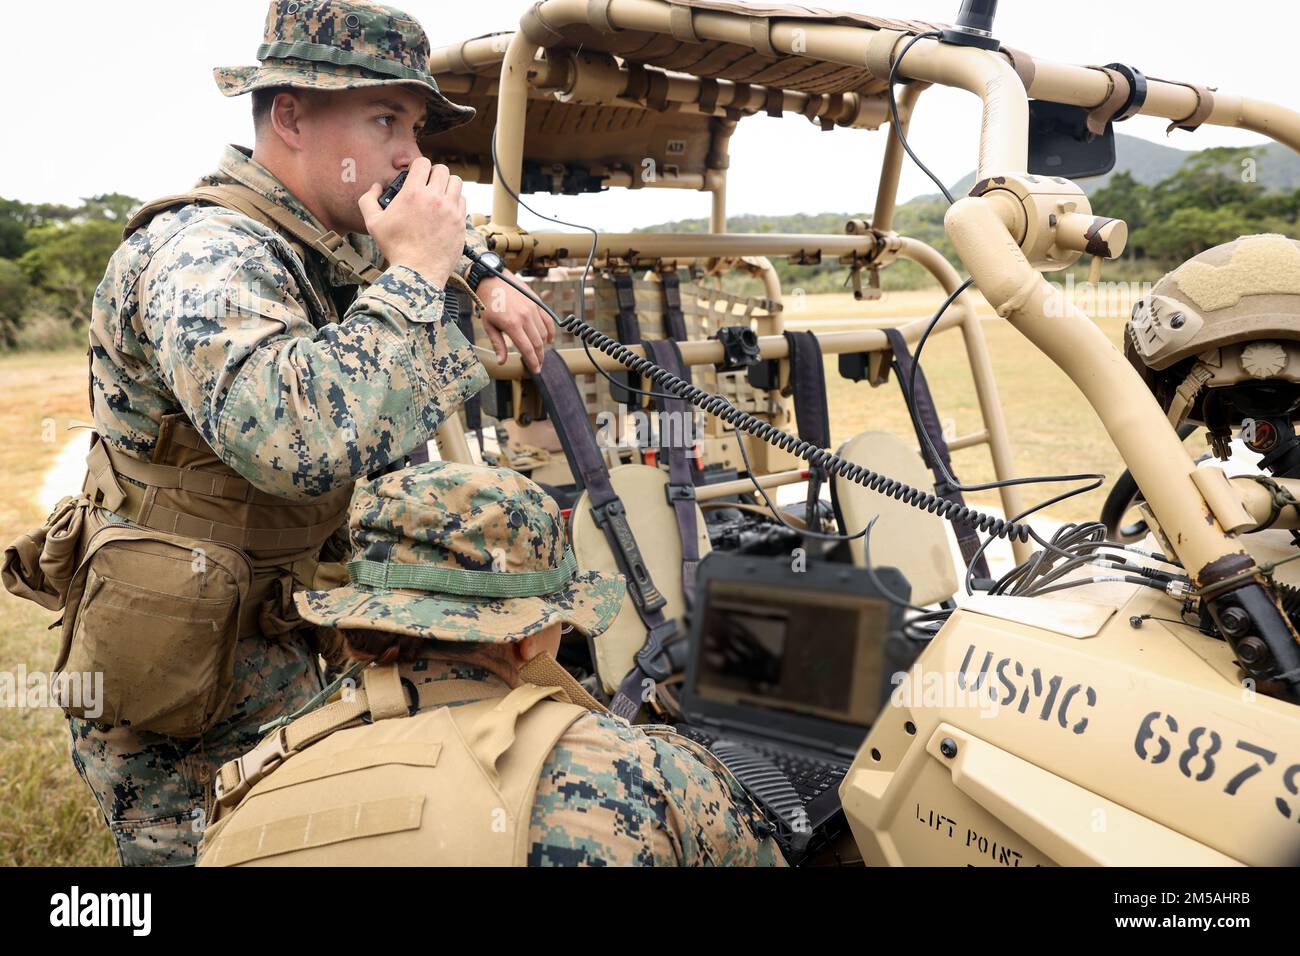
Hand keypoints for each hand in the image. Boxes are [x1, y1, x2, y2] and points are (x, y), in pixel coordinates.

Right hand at [359, 158, 464, 287]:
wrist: (418, 271)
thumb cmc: (395, 248)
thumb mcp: (373, 223)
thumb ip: (368, 200)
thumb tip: (376, 187)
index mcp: (413, 194)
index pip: (422, 163)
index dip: (418, 166)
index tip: (415, 173)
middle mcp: (435, 198)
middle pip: (442, 170)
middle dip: (433, 173)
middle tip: (428, 183)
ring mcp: (451, 210)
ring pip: (456, 183)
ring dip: (447, 184)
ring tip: (439, 193)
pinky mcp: (461, 222)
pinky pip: (463, 201)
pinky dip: (455, 200)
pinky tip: (446, 208)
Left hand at [477, 273, 554, 373]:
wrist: (492, 279)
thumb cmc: (488, 303)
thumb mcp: (489, 325)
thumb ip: (498, 344)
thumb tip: (502, 361)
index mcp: (512, 325)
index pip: (527, 349)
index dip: (533, 362)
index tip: (536, 370)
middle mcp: (525, 317)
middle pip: (538, 343)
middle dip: (539, 357)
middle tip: (539, 365)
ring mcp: (533, 309)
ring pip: (543, 333)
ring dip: (544, 346)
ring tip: (540, 354)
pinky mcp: (537, 302)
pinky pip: (548, 320)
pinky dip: (550, 331)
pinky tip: (549, 339)